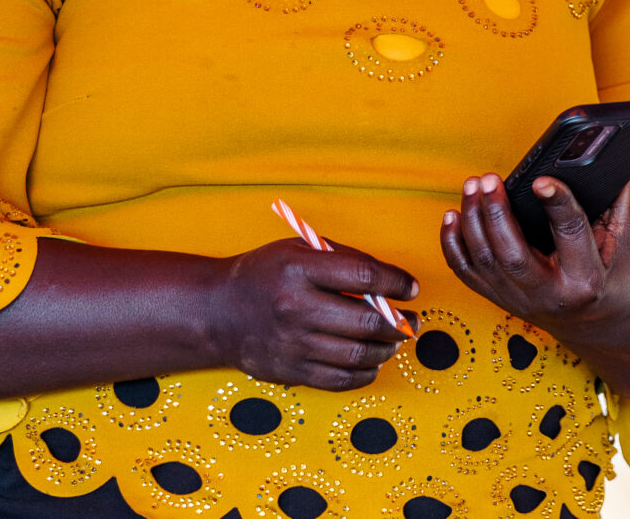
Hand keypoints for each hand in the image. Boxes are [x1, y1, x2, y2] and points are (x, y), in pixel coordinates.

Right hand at [210, 238, 418, 389]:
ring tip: (395, 340)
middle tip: (412, 320)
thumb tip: (389, 280)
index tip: (410, 288)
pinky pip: (341, 379)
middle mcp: (296, 308)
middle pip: (366, 321)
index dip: (396, 282)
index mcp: (300, 269)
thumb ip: (342, 259)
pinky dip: (366, 373)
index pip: (363, 275)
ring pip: (359, 354)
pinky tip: (372, 362)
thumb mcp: (298, 250)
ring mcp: (293, 344)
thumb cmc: (264, 275)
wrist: (217, 312)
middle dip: (400, 322)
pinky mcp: (291, 371)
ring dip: (387, 348)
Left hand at [442, 170, 629, 339]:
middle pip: (513, 254)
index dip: (556, 204)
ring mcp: (519, 300)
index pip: (569, 234)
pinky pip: (467, 273)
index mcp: (586, 278)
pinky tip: (452, 215)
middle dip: (496, 213)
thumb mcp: (626, 241)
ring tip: (473, 186)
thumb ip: (625, 198)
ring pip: (484, 261)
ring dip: (472, 220)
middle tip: (488, 179)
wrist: (596, 323)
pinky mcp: (500, 299)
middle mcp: (549, 294)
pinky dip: (452, 244)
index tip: (542, 179)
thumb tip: (624, 159)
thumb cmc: (612, 275)